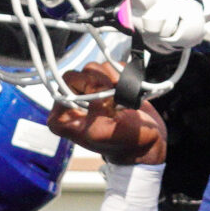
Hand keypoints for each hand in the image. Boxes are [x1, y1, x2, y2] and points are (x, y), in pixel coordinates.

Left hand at [49, 64, 166, 164]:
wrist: (147, 143)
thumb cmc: (124, 142)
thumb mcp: (103, 131)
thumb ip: (94, 111)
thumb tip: (97, 89)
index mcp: (62, 117)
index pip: (67, 82)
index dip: (89, 86)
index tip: (103, 102)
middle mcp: (72, 103)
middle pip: (82, 72)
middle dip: (103, 81)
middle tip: (114, 99)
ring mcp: (89, 93)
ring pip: (98, 68)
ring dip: (114, 79)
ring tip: (121, 99)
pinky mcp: (105, 86)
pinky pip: (111, 67)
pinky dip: (122, 76)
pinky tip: (125, 93)